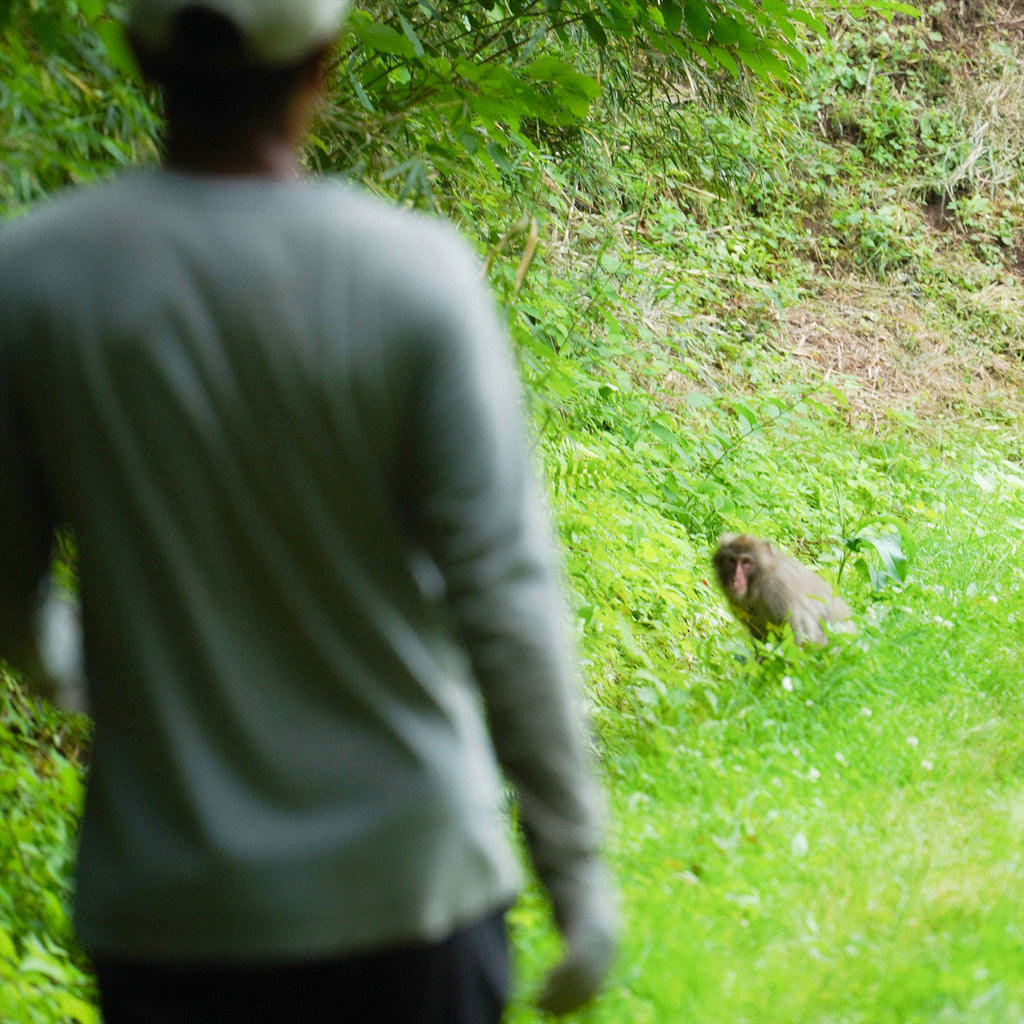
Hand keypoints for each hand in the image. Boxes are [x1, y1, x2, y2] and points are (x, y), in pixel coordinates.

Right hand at [536, 887, 616, 1015]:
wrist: (574, 860)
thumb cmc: (572, 889)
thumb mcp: (581, 919)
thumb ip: (581, 941)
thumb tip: (571, 967)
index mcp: (611, 943)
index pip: (597, 984)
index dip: (578, 1000)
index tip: (560, 1010)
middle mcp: (610, 941)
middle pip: (590, 984)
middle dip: (569, 1002)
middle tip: (547, 1012)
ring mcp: (599, 934)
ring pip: (581, 978)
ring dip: (560, 994)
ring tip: (540, 1001)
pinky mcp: (585, 926)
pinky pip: (574, 962)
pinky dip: (559, 977)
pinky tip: (544, 981)